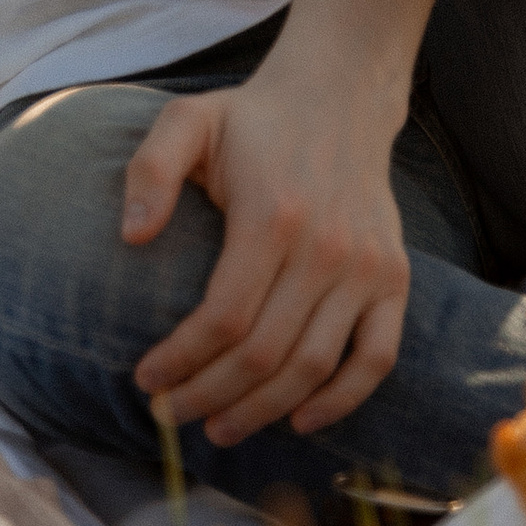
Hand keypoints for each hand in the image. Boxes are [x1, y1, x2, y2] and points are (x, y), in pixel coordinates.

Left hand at [124, 69, 409, 447]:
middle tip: (170, 415)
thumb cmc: (251, 119)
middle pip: (264, 355)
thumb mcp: (187, 120)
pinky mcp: (394, 279)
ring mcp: (367, 268)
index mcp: (271, 215)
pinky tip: (298, 420)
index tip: (145, 379)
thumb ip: (151, 170)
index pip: (223, 317)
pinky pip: (375, 359)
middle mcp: (326, 249)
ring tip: (218, 427)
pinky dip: (341, 401)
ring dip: (263, 411)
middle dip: (210, 396)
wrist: (338, 98)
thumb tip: (131, 236)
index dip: (182, 360)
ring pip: (314, 368)